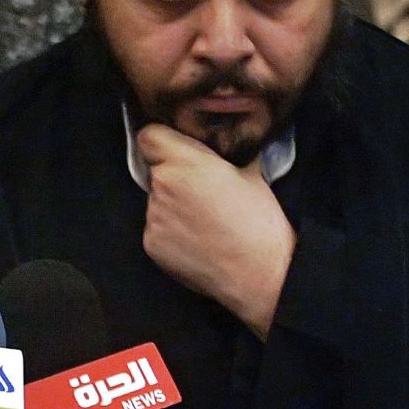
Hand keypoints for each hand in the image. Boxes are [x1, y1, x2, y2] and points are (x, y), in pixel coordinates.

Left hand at [138, 125, 294, 338]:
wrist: (258, 272)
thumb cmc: (259, 221)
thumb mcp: (250, 172)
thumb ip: (224, 153)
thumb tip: (223, 142)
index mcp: (186, 162)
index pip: (149, 137)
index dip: (161, 141)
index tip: (174, 149)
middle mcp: (162, 186)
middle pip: (155, 170)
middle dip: (173, 176)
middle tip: (202, 192)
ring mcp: (153, 216)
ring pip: (155, 200)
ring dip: (172, 205)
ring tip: (204, 221)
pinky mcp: (150, 243)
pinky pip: (155, 228)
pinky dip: (170, 232)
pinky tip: (197, 240)